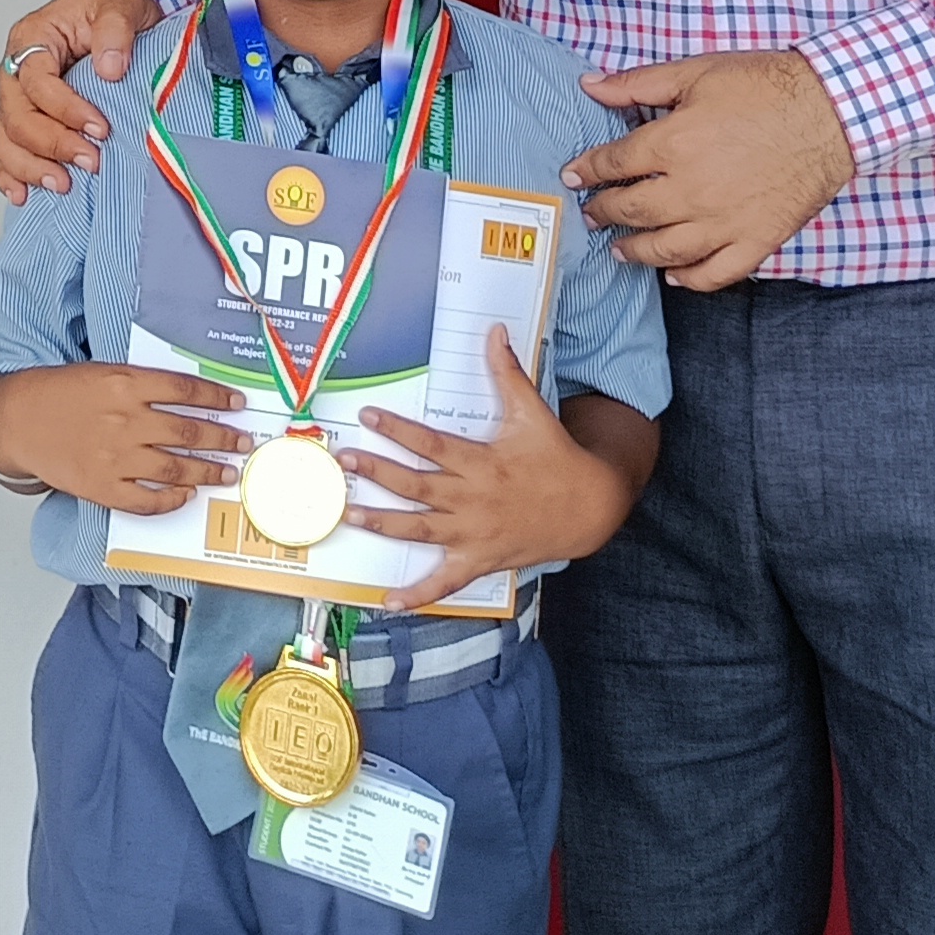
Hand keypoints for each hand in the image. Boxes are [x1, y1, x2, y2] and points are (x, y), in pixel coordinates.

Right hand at [0, 0, 162, 203]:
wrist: (116, 20)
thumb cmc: (112, 10)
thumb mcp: (121, 7)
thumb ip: (115, 30)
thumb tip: (110, 68)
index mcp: (33, 37)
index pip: (36, 79)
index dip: (65, 108)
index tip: (100, 128)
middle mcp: (16, 69)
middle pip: (17, 115)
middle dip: (52, 144)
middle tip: (90, 161)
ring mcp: (16, 97)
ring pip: (4, 138)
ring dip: (31, 166)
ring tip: (63, 184)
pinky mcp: (24, 118)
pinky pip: (4, 150)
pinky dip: (10, 174)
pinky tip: (23, 193)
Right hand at [0, 365, 254, 512]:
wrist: (18, 419)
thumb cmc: (60, 393)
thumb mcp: (103, 372)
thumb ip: (143, 384)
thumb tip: (189, 398)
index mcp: (125, 383)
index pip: (186, 389)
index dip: (218, 396)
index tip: (238, 403)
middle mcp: (125, 420)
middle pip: (189, 431)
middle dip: (224, 438)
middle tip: (244, 443)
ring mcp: (114, 457)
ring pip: (175, 468)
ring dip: (207, 471)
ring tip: (227, 472)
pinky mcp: (102, 487)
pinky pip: (146, 500)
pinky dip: (170, 501)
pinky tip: (186, 496)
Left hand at [342, 333, 634, 610]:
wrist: (589, 507)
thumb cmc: (556, 458)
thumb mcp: (532, 412)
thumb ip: (507, 372)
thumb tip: (495, 330)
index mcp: (482, 462)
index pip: (432, 444)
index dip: (399, 431)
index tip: (368, 417)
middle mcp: (473, 499)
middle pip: (417, 486)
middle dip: (377, 473)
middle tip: (344, 462)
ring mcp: (474, 534)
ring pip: (421, 530)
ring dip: (383, 525)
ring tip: (349, 515)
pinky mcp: (480, 560)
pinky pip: (446, 582)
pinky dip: (419, 595)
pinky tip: (389, 603)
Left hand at [566, 48, 855, 289]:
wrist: (832, 112)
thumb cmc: (765, 86)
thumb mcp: (696, 71)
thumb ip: (637, 83)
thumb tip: (590, 85)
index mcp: (673, 143)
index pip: (613, 164)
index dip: (587, 171)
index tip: (573, 176)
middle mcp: (692, 189)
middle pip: (631, 211)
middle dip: (603, 213)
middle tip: (590, 214)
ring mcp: (725, 221)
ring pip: (665, 251)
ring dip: (634, 252)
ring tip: (618, 250)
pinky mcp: (756, 240)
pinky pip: (715, 273)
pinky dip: (690, 279)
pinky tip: (674, 276)